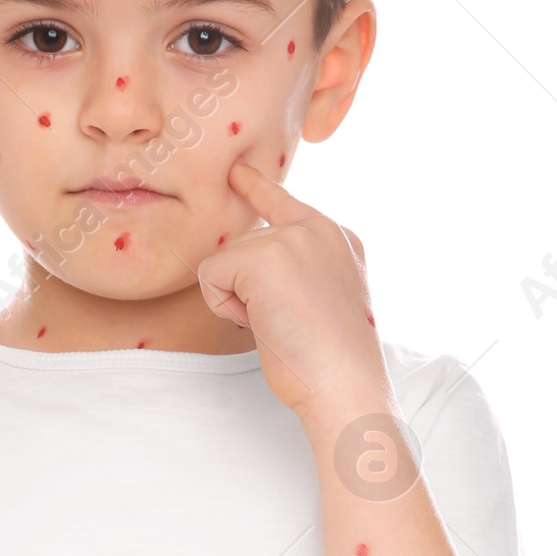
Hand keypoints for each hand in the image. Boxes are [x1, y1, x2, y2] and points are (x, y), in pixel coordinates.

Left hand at [198, 160, 383, 412]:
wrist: (345, 384)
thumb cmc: (332, 363)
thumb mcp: (323, 299)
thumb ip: (295, 270)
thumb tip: (247, 269)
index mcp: (338, 239)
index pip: (286, 205)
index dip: (258, 189)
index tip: (237, 171)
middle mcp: (318, 229)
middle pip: (244, 246)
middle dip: (248, 289)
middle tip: (287, 324)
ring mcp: (292, 238)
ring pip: (225, 262)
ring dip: (238, 302)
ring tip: (280, 325)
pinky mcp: (264, 256)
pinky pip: (211, 276)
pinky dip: (225, 307)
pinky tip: (263, 323)